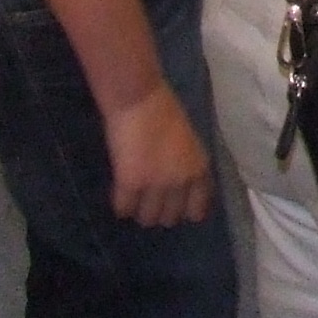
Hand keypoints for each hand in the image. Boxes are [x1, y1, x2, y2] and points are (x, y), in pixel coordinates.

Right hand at [103, 89, 215, 226]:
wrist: (140, 99)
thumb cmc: (163, 111)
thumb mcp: (187, 142)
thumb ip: (185, 166)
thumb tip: (178, 187)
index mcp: (198, 169)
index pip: (198, 208)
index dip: (187, 212)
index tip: (178, 212)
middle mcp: (180, 182)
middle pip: (170, 217)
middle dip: (160, 212)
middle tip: (149, 202)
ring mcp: (156, 185)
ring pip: (147, 218)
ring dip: (140, 211)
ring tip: (133, 200)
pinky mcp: (130, 184)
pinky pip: (124, 209)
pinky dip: (121, 205)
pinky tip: (119, 196)